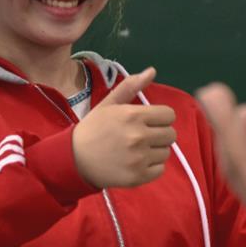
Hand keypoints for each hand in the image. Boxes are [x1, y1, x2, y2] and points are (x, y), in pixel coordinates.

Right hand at [73, 67, 175, 187]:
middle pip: (171, 134)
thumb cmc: (93, 128)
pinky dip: (152, 167)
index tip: (149, 122)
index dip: (160, 117)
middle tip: (143, 137)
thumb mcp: (108, 104)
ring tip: (138, 150)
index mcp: (133, 115)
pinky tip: (137, 162)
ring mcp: (139, 158)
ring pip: (166, 152)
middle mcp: (139, 136)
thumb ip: (131, 86)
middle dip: (160, 134)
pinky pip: (160, 169)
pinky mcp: (138, 176)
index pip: (169, 115)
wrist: (74, 159)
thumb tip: (152, 70)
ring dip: (156, 151)